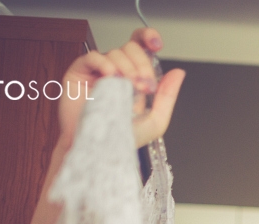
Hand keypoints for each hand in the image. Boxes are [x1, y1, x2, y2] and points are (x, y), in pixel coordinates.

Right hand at [57, 28, 184, 148]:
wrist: (99, 151)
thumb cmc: (122, 139)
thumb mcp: (155, 121)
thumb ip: (168, 96)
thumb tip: (178, 73)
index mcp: (134, 77)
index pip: (140, 47)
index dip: (148, 38)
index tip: (157, 44)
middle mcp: (117, 71)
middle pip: (131, 47)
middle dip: (142, 65)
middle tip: (144, 86)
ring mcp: (98, 71)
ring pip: (115, 52)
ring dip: (126, 69)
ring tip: (127, 89)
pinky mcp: (80, 73)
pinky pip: (93, 57)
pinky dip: (104, 63)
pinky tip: (110, 77)